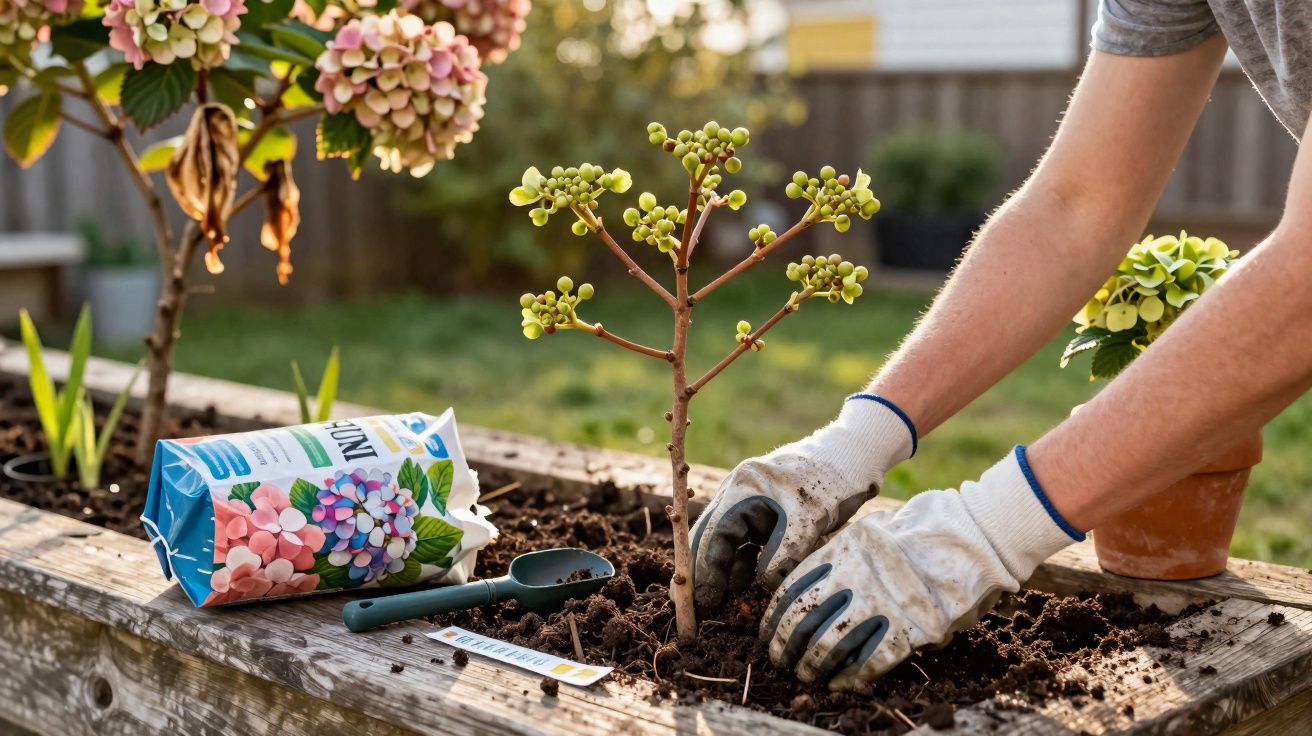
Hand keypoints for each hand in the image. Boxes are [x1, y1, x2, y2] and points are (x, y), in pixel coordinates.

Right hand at [689, 395, 916, 608]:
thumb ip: (784, 553)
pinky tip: (746, 583)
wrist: (853, 456)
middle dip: (706, 570)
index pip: (715, 532)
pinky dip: (744, 561)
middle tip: (703, 605)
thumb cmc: (832, 479)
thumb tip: (763, 585)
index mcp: (744, 486)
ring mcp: (750, 500)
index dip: (707, 568)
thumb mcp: (809, 518)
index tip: (706, 599)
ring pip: (727, 540)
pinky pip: (746, 540)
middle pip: (712, 535)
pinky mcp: (765, 511)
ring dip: (725, 569)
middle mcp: (739, 491)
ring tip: (725, 600)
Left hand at [760, 446, 1083, 688]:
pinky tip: (838, 685)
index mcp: (843, 549)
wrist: (973, 533)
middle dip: (785, 646)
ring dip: (812, 666)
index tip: (766, 632)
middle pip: (804, 620)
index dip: (774, 616)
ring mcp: (883, 604)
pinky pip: (869, 661)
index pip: (792, 589)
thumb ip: (841, 557)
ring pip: (830, 644)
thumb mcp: (870, 531)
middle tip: (779, 661)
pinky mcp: (910, 628)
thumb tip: (814, 589)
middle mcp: (856, 577)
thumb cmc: (921, 529)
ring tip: (804, 676)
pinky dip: (849, 677)